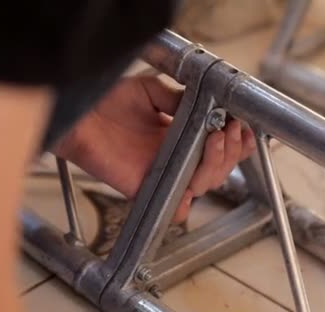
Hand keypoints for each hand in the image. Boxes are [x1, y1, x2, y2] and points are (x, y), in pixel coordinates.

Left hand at [53, 76, 255, 221]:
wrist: (81, 116)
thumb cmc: (110, 102)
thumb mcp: (151, 90)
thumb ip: (178, 98)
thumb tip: (207, 105)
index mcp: (183, 136)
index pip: (219, 147)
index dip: (237, 143)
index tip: (243, 128)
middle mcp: (177, 157)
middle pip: (219, 168)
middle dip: (231, 150)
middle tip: (229, 130)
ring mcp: (164, 173)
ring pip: (204, 184)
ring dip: (217, 164)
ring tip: (216, 138)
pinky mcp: (146, 187)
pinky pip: (174, 207)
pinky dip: (186, 203)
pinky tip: (193, 184)